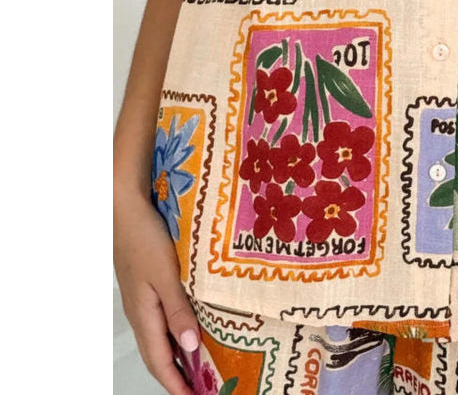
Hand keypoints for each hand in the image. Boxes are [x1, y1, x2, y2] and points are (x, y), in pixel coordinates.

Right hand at [114, 190, 199, 394]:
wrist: (126, 208)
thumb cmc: (145, 238)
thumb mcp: (165, 274)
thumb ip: (178, 310)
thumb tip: (190, 349)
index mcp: (144, 315)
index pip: (159, 361)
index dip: (176, 384)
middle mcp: (142, 312)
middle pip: (159, 354)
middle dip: (179, 375)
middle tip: (204, 387)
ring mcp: (144, 298)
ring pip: (162, 336)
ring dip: (180, 353)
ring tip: (204, 364)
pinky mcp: (149, 283)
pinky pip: (164, 317)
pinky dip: (178, 330)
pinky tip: (193, 325)